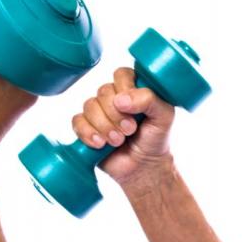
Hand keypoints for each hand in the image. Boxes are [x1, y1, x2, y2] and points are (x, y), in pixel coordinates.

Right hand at [72, 66, 174, 186]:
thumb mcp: (164, 116)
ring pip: (89, 106)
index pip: (121, 74)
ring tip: (118, 141)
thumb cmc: (155, 138)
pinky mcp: (86, 127)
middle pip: (103, 91)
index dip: (124, 88)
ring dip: (104, 126)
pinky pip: (77, 122)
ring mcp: (99, 111)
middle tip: (129, 130)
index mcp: (133, 88)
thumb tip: (121, 99)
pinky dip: (88, 133)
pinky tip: (100, 144)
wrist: (143, 166)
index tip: (131, 108)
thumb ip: (149, 100)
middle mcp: (114, 97)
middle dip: (116, 114)